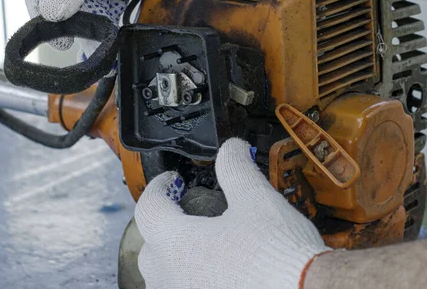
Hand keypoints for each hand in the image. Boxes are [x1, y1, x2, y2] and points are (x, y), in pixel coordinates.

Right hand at [23, 0, 241, 51]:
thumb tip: (50, 13)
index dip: (43, 12)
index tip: (59, 40)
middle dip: (75, 23)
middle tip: (87, 47)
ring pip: (90, 2)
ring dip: (95, 24)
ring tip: (104, 47)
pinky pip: (113, 1)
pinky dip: (114, 18)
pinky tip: (118, 33)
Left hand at [135, 138, 331, 288]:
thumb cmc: (277, 258)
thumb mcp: (255, 199)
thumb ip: (235, 167)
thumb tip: (231, 149)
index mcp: (174, 243)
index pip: (148, 207)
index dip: (158, 186)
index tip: (171, 180)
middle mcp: (169, 277)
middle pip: (152, 245)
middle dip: (167, 224)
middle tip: (187, 212)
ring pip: (166, 276)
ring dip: (178, 258)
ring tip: (204, 246)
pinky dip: (194, 279)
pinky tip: (220, 273)